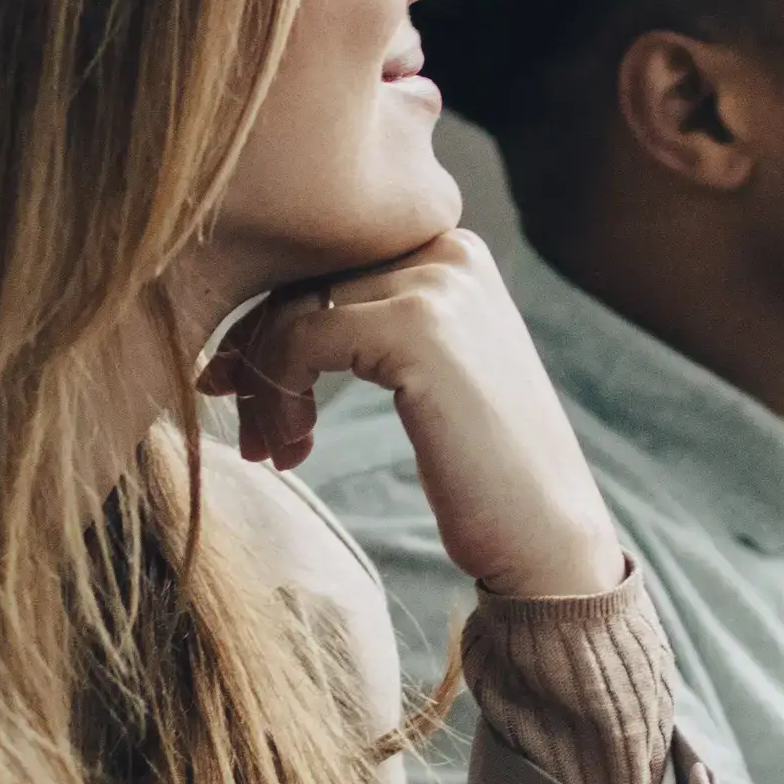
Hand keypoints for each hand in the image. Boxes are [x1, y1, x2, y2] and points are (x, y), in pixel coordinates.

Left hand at [199, 231, 631, 599]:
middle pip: (301, 278)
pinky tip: (295, 450)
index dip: (267, 316)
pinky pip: (298, 341)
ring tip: (270, 449)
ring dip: (262, 386)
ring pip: (289, 312)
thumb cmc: (482, 468)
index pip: (324, 256)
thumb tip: (252, 319)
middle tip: (241, 420)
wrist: (546, 537)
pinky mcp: (416, 330)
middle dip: (254, 351)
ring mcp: (435, 285)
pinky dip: (278, 398)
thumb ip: (367, 322)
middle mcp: (446, 247)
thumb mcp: (428, 369)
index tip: (238, 381)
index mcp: (451, 246)